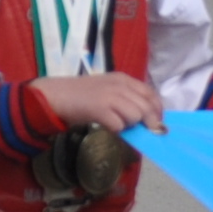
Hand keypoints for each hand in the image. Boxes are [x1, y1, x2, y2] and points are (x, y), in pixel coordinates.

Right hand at [39, 70, 165, 134]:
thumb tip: (145, 118)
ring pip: (136, 115)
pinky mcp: (99, 108)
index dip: (157, 110)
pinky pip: (119, 124)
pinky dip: (116, 129)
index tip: (157, 122)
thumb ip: (125, 100)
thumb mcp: (107, 91)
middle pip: (146, 107)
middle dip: (149, 123)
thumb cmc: (81, 96)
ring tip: (117, 124)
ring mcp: (109, 96)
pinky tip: (107, 126)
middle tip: (144, 132)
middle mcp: (119, 85)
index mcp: (123, 79)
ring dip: (130, 125)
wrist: (55, 95)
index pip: (151, 93)